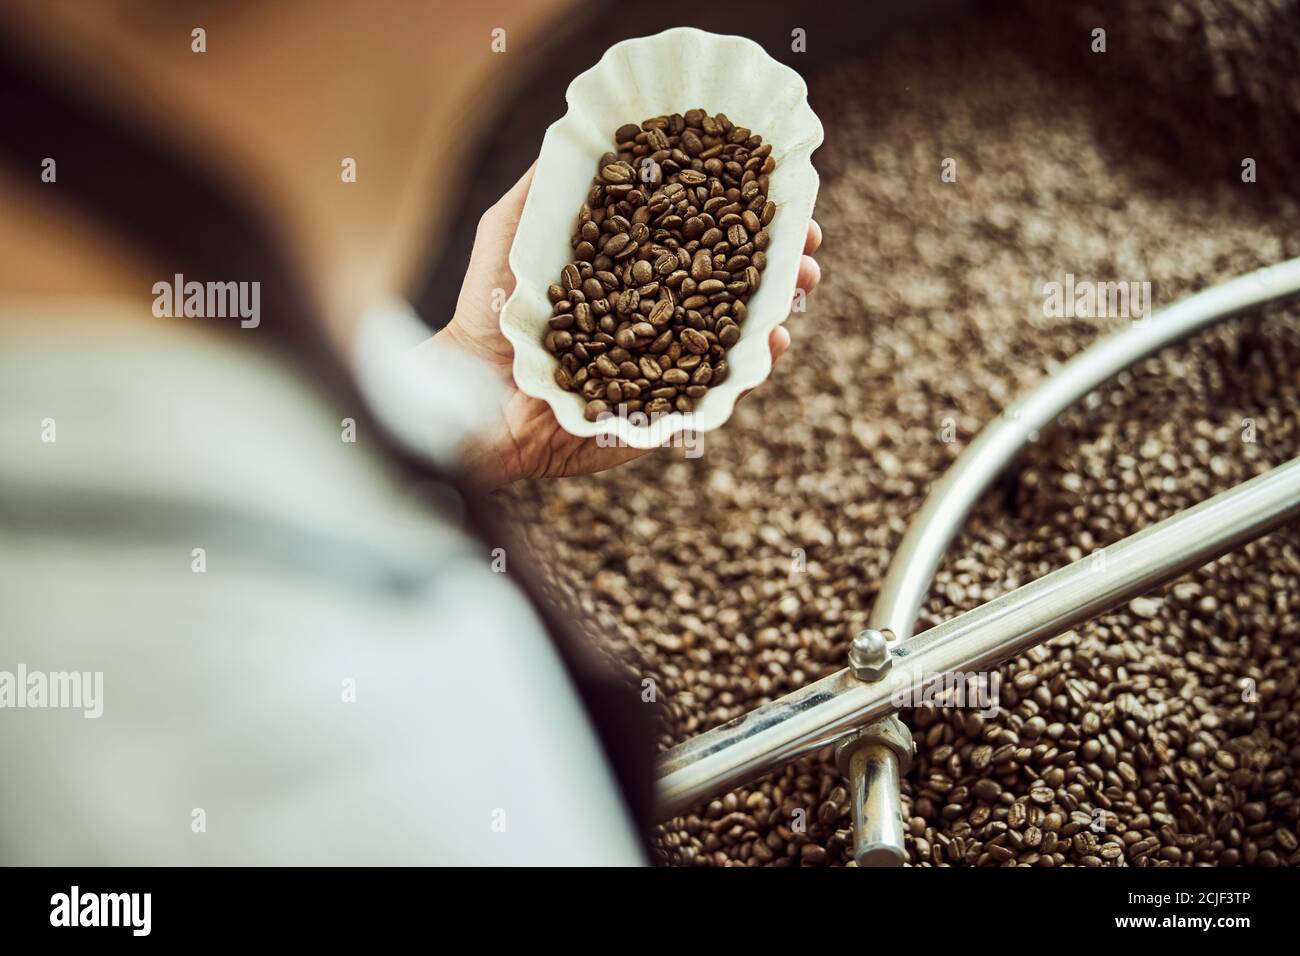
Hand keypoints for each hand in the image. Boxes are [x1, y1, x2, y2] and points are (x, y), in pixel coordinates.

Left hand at [429, 164, 822, 487]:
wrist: (469, 390)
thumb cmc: (486, 309)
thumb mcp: (512, 228)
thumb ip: (552, 185)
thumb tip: (595, 132)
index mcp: (635, 277)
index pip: (701, 242)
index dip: (740, 218)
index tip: (778, 194)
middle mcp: (658, 320)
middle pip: (732, 289)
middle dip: (777, 265)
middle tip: (807, 246)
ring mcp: (665, 369)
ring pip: (736, 339)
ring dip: (776, 311)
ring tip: (801, 286)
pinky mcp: (661, 415)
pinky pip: (715, 396)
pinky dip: (748, 370)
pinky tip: (770, 343)